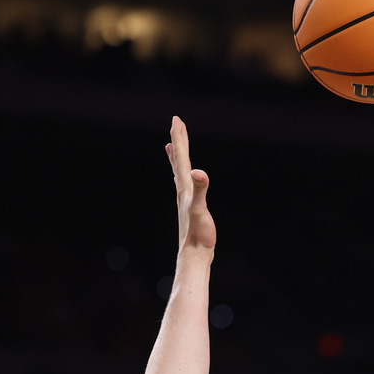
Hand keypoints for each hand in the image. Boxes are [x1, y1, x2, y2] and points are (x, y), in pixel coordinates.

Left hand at [167, 116, 214, 253]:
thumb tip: (198, 172)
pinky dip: (181, 175)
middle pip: (178, 160)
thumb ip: (200, 190)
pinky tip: (182, 178)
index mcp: (186, 187)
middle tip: (176, 123)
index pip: (181, 157)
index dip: (179, 137)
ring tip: (172, 146)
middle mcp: (182, 190)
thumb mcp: (201, 209)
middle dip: (178, 140)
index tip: (176, 119)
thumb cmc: (198, 234)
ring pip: (179, 171)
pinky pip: (184, 184)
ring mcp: (184, 199)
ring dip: (176, 157)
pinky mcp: (189, 208)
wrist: (194, 254)